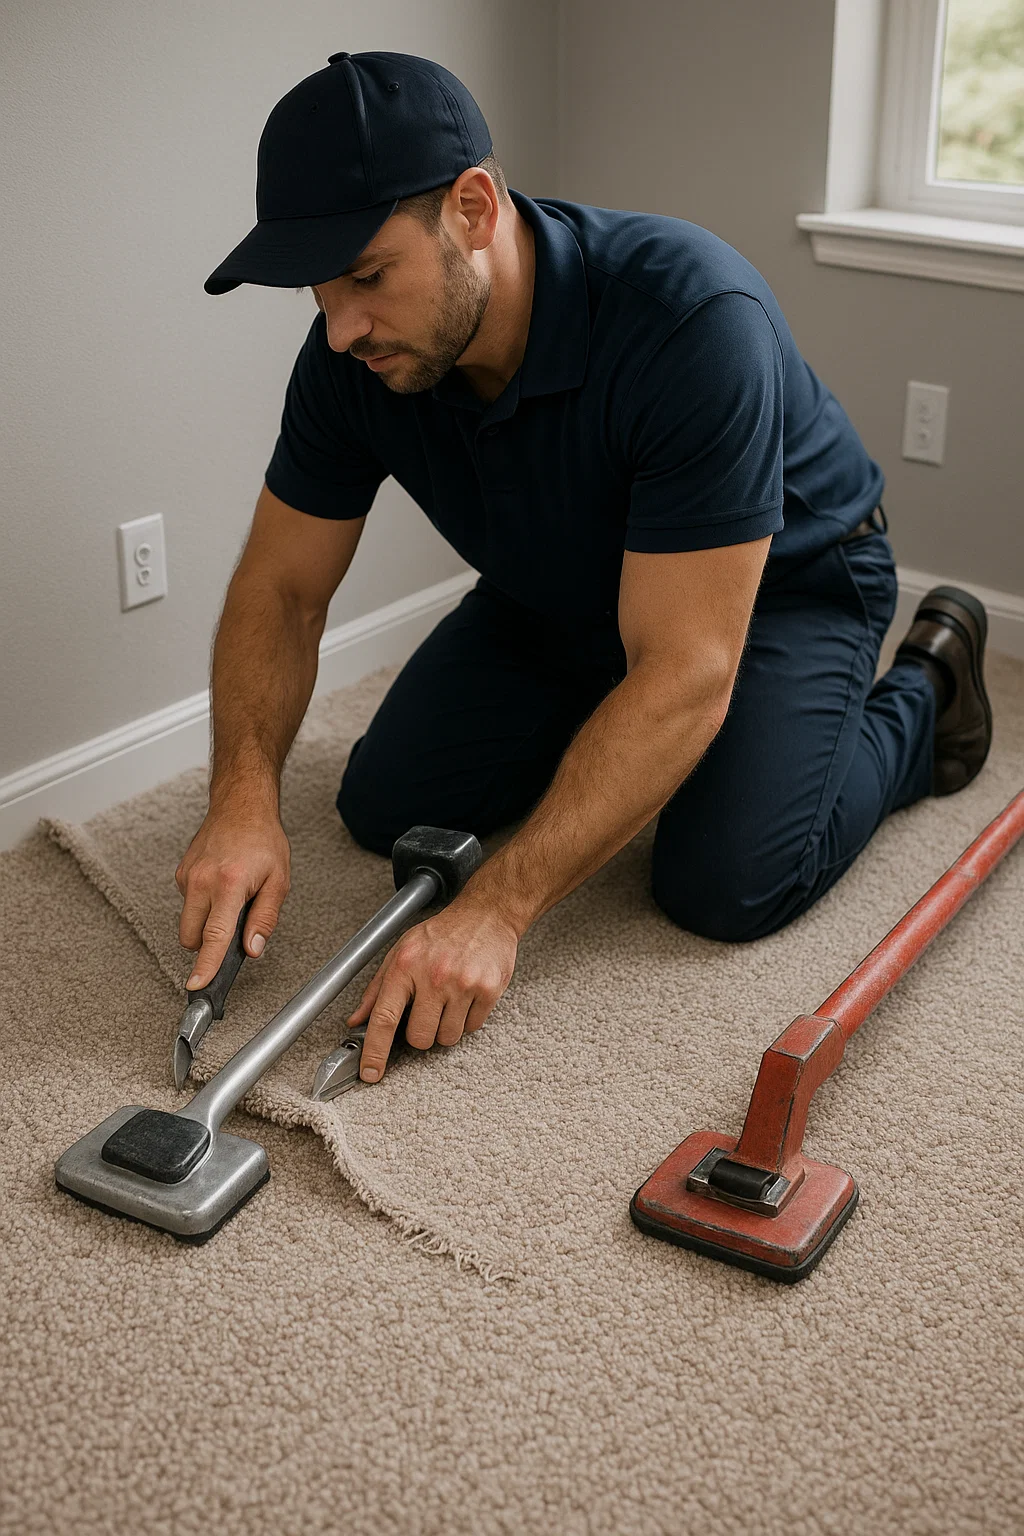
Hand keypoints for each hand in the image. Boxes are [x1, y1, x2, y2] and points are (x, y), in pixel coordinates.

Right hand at [175, 802, 290, 987]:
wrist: (241, 805)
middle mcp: (202, 880)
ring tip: (232, 898)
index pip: (214, 936)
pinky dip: (203, 904)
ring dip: (206, 922)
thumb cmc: (263, 839)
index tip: (197, 986)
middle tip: (235, 927)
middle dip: (208, 945)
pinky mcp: (181, 873)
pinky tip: (222, 885)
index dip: (206, 966)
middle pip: (192, 937)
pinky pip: (188, 903)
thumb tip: (251, 949)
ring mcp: (187, 876)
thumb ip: (265, 919)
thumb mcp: (279, 881)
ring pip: (188, 921)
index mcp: (229, 884)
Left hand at [349, 896, 518, 1081]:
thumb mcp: (400, 952)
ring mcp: (462, 984)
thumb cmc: (441, 933)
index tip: (370, 1073)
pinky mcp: (488, 990)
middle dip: (421, 1033)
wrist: (486, 915)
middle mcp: (433, 976)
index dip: (374, 1052)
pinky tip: (466, 996)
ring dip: (445, 1027)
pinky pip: (471, 1028)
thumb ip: (376, 989)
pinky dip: (467, 1020)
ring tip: (448, 1000)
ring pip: (446, 1038)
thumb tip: (356, 1020)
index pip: (384, 1018)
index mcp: (405, 966)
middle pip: (419, 1038)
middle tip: (427, 1010)